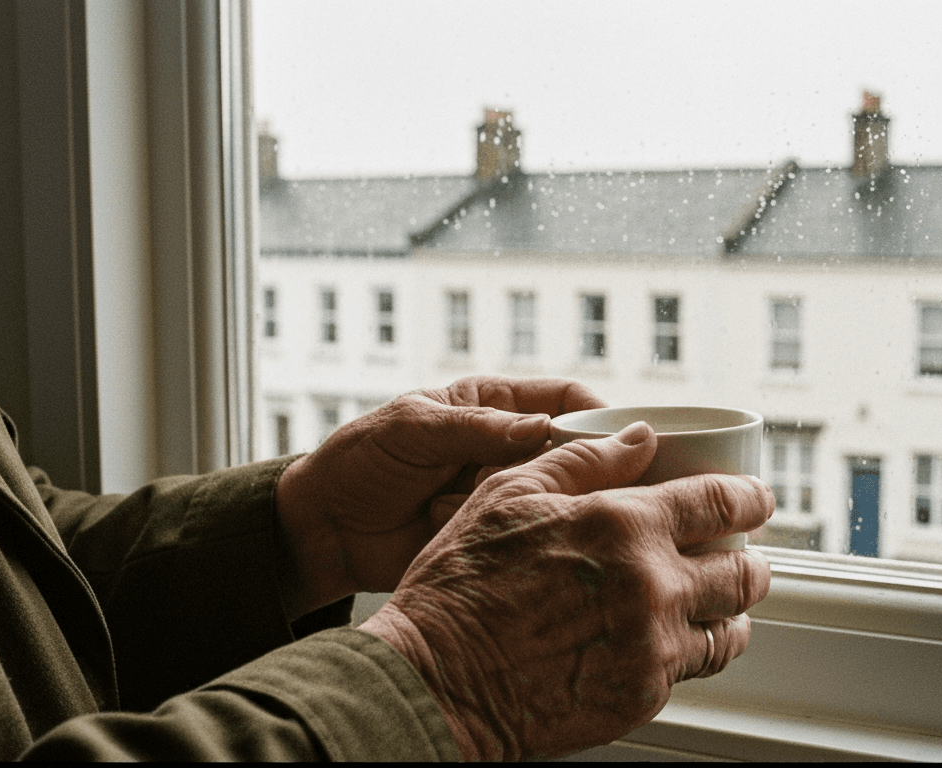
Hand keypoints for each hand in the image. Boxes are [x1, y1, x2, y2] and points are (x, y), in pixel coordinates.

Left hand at [275, 376, 605, 619]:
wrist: (322, 530)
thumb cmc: (359, 462)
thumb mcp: (412, 430)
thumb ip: (474, 428)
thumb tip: (539, 427)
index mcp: (492, 405)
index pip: (565, 400)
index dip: (597, 416)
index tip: (619, 439)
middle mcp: (508, 448)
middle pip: (575, 452)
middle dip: (582, 468)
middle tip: (583, 485)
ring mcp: (504, 494)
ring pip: (557, 497)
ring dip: (537, 505)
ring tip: (494, 509)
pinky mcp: (495, 536)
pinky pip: (529, 536)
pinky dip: (519, 539)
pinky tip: (492, 538)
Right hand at [359, 421, 774, 759]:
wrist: (434, 682)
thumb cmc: (461, 588)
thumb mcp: (508, 496)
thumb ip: (583, 461)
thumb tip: (638, 437)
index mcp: (623, 525)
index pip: (721, 503)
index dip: (750, 499)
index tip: (756, 500)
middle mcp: (651, 586)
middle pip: (743, 573)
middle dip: (751, 561)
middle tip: (742, 558)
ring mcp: (651, 647)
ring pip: (729, 629)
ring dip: (730, 612)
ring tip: (716, 606)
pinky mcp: (641, 696)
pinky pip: (691, 671)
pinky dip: (690, 652)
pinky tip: (670, 642)